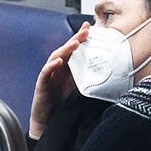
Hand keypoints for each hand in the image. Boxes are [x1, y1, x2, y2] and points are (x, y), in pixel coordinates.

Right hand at [29, 22, 88, 138]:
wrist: (50, 123)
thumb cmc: (64, 104)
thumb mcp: (80, 89)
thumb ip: (89, 79)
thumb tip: (108, 73)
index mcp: (67, 69)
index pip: (74, 50)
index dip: (80, 38)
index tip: (90, 27)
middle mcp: (57, 70)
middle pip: (66, 50)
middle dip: (75, 39)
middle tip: (86, 31)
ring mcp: (49, 76)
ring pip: (55, 58)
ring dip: (65, 49)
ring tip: (75, 43)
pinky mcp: (42, 86)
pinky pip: (45, 73)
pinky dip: (51, 66)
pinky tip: (59, 61)